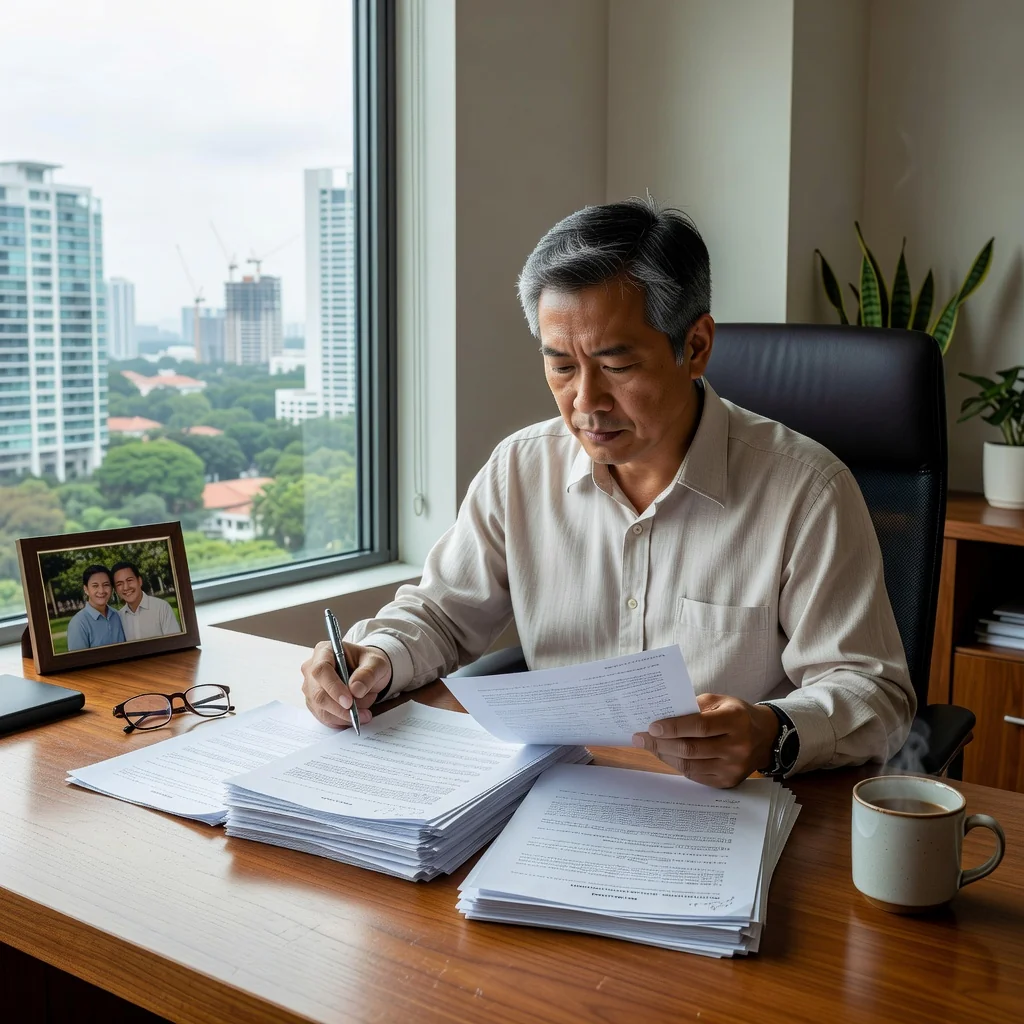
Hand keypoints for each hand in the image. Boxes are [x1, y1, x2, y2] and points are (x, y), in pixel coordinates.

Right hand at [301, 640, 392, 727]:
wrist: (367, 672)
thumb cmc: (369, 663)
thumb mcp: (377, 663)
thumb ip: (368, 674)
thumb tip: (356, 690)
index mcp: (324, 651)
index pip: (321, 670)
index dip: (333, 687)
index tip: (349, 702)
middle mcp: (312, 669)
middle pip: (318, 694)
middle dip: (341, 708)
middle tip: (364, 714)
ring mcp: (311, 688)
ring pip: (321, 709)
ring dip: (345, 715)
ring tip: (366, 711)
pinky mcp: (314, 703)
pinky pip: (325, 718)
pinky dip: (342, 721)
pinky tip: (357, 716)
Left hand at [631, 693, 779, 787]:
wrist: (765, 737)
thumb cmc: (736, 714)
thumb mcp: (719, 701)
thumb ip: (693, 707)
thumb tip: (662, 716)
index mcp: (735, 721)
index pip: (700, 726)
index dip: (673, 727)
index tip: (651, 727)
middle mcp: (737, 747)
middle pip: (691, 749)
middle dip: (660, 743)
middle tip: (640, 738)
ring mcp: (733, 768)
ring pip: (689, 765)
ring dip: (664, 755)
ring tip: (649, 746)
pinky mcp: (728, 782)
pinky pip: (695, 776)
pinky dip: (677, 765)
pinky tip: (666, 755)